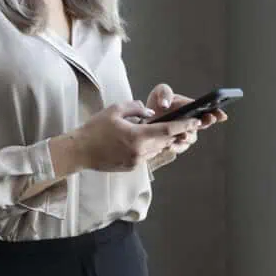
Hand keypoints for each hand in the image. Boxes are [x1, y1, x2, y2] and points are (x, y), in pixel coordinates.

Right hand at [73, 100, 201, 172]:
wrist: (79, 152)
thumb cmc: (94, 129)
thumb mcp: (115, 110)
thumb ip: (136, 108)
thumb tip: (150, 113)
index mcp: (137, 137)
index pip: (168, 130)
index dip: (184, 125)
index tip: (196, 121)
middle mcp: (140, 152)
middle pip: (166, 141)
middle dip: (176, 132)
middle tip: (185, 124)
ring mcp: (136, 162)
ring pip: (157, 149)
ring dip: (162, 140)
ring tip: (165, 130)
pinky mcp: (131, 167)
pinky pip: (147, 155)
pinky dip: (151, 147)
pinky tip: (145, 140)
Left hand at [146, 83, 227, 159]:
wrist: (144, 118)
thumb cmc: (158, 102)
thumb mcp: (160, 92)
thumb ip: (165, 93)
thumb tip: (165, 105)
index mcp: (194, 109)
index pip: (210, 111)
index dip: (217, 114)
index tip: (221, 115)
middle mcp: (192, 123)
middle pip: (204, 125)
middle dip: (205, 123)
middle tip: (203, 120)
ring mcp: (185, 135)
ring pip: (191, 138)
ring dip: (188, 136)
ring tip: (182, 134)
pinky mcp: (175, 144)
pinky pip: (179, 147)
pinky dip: (175, 146)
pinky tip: (169, 145)